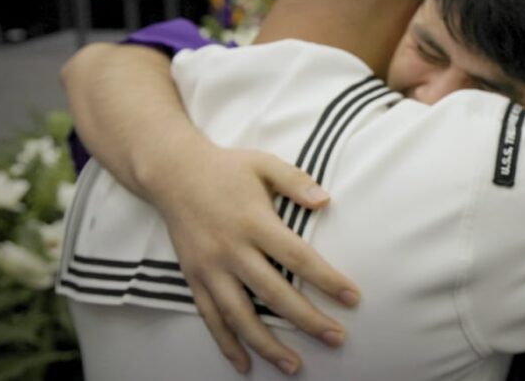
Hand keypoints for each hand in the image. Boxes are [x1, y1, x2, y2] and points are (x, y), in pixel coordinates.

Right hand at [151, 143, 359, 374]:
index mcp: (254, 222)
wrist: (172, 172)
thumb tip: (326, 201)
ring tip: (295, 365)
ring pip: (240, 315)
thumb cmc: (227, 168)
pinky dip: (226, 343)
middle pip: (273, 294)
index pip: (297, 257)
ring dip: (268, 344)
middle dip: (307, 320)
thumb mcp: (264, 164)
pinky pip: (210, 317)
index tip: (352, 298)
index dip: (326, 280)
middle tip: (337, 338)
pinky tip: (245, 364)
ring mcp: (209, 267)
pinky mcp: (193, 277)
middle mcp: (231, 249)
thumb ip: (295, 181)